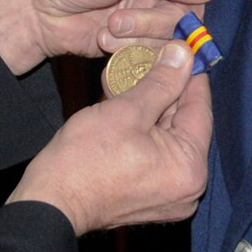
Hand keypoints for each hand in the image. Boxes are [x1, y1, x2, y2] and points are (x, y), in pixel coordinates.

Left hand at [0, 0, 217, 73]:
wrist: (31, 12)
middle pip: (201, 2)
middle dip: (166, 14)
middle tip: (125, 14)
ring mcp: (157, 7)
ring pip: (181, 29)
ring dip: (145, 32)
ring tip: (111, 25)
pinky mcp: (146, 36)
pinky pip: (161, 48)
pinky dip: (135, 47)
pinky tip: (106, 37)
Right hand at [7, 39, 211, 234]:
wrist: (51, 202)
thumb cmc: (84, 159)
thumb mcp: (127, 110)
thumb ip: (161, 82)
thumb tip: (183, 55)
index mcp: (191, 167)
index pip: (200, 108)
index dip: (189, 74)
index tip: (182, 49)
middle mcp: (188, 186)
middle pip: (183, 123)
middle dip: (163, 90)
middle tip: (149, 60)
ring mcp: (170, 196)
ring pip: (167, 136)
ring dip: (149, 107)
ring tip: (129, 80)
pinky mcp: (151, 198)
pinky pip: (156, 154)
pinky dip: (143, 131)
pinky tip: (124, 106)